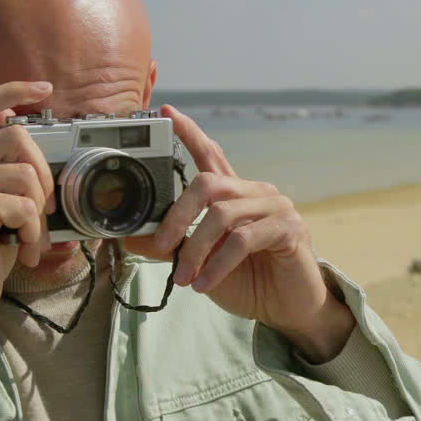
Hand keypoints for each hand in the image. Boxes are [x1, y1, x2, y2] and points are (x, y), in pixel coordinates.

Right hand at [0, 81, 56, 326]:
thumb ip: (2, 172)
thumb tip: (36, 151)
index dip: (11, 90)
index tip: (43, 89)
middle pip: (17, 137)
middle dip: (44, 175)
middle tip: (42, 211)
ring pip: (26, 175)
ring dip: (38, 214)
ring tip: (27, 238)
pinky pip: (24, 206)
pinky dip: (32, 233)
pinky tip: (20, 250)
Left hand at [125, 105, 354, 362]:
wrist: (289, 308)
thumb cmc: (249, 281)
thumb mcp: (201, 263)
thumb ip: (173, 246)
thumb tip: (131, 238)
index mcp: (235, 195)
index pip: (211, 154)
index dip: (189, 132)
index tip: (165, 112)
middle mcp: (256, 192)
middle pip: (207, 184)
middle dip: (177, 216)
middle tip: (160, 247)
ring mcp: (276, 207)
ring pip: (222, 214)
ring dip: (196, 250)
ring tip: (184, 279)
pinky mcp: (289, 229)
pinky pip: (243, 240)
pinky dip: (218, 264)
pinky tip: (205, 285)